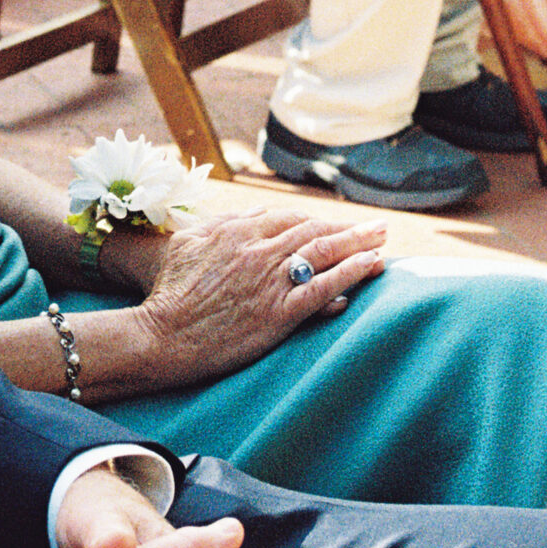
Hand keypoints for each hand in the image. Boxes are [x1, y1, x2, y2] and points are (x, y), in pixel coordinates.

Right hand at [110, 208, 384, 388]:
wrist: (163, 335)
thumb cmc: (169, 292)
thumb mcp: (187, 243)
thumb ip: (223, 224)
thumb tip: (258, 212)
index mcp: (238, 231)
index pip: (290, 218)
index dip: (319, 220)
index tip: (339, 225)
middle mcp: (259, 250)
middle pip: (315, 231)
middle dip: (350, 228)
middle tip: (379, 226)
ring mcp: (271, 281)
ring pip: (325, 253)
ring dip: (359, 243)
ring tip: (383, 240)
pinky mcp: (278, 313)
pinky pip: (323, 289)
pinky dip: (351, 274)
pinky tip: (371, 267)